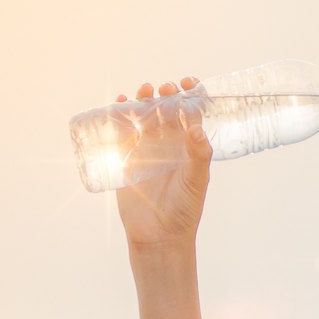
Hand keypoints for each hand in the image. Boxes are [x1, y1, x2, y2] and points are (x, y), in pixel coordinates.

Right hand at [112, 77, 212, 247]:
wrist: (158, 235)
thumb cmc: (184, 209)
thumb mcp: (196, 181)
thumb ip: (198, 156)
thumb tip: (197, 129)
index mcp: (190, 145)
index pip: (192, 112)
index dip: (191, 94)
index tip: (187, 83)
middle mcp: (169, 143)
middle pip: (166, 109)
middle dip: (165, 94)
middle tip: (163, 89)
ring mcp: (148, 149)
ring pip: (144, 116)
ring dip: (143, 100)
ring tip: (142, 91)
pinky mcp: (128, 158)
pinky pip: (123, 132)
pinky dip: (120, 116)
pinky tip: (120, 104)